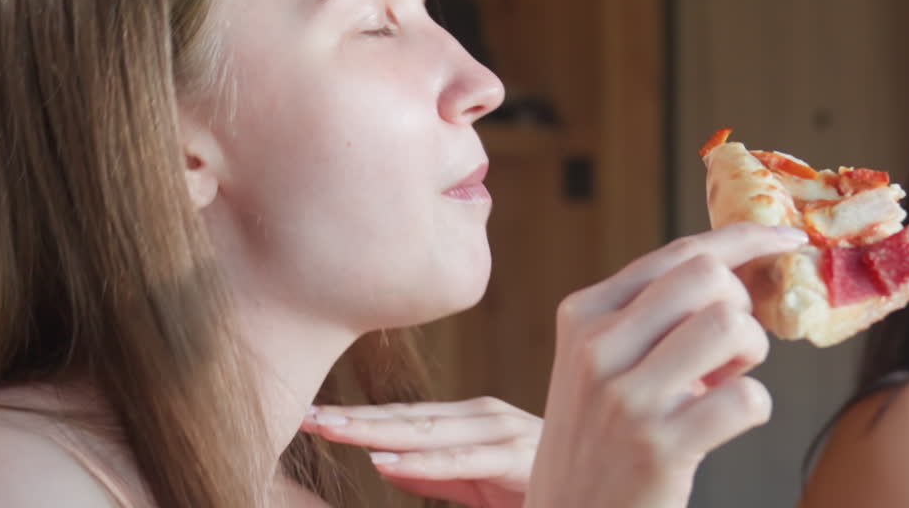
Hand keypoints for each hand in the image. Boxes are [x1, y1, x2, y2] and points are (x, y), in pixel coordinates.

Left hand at [301, 397, 538, 506]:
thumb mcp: (475, 482)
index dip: (358, 417)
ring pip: (428, 433)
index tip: (309, 416)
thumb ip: (434, 472)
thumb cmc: (538, 487)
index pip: (404, 418)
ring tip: (331, 430)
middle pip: (408, 418)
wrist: (604, 492)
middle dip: (355, 418)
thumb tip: (385, 461)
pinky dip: (423, 462)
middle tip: (304, 416)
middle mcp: (486, 417)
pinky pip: (463, 463)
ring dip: (376, 431)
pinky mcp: (518, 460)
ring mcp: (504, 433)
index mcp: (473, 420)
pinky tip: (387, 461)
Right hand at [525, 222, 806, 507]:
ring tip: (728, 380)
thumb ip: (647, 316)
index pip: (678, 253)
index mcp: (584, 315)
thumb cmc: (596, 439)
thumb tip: (732, 270)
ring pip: (729, 325)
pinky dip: (754, 407)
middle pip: (707, 277)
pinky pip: (747, 398)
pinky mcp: (660, 447)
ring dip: (751, 352)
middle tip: (731, 347)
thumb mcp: (597, 364)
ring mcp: (627, 398)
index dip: (744, 239)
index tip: (785, 237)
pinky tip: (727, 422)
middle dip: (741, 304)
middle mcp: (599, 348)